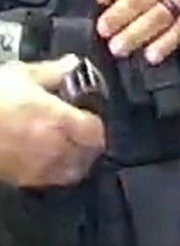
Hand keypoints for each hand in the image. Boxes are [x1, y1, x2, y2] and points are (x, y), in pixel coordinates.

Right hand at [0, 58, 105, 187]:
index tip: (90, 117)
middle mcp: (53, 147)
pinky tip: (44, 160)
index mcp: (59, 120)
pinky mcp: (17, 179)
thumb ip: (52, 71)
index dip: (96, 125)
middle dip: (89, 146)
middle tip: (83, 136)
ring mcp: (35, 166)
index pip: (95, 132)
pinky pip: (45, 181)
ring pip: (70, 173)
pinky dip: (51, 173)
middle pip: (88, 156)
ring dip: (74, 162)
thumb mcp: (20, 74)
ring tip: (68, 151)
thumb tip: (73, 64)